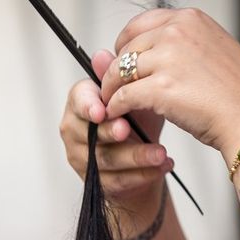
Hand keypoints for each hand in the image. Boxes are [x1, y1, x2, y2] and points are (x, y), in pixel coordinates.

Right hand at [60, 50, 172, 205]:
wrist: (142, 163)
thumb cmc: (138, 124)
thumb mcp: (136, 97)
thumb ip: (122, 80)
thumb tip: (102, 55)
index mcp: (80, 105)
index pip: (78, 100)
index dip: (88, 106)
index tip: (101, 110)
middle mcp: (76, 132)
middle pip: (90, 133)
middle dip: (110, 132)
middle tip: (129, 129)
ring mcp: (84, 159)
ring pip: (106, 159)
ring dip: (135, 156)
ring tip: (161, 153)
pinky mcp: (98, 184)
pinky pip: (118, 181)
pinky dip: (144, 174)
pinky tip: (163, 166)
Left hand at [101, 8, 239, 158]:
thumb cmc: (237, 92)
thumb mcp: (210, 51)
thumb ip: (178, 46)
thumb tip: (144, 50)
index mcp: (190, 19)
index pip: (139, 25)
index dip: (125, 46)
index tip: (121, 61)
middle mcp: (177, 32)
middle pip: (126, 49)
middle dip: (114, 71)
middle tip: (112, 88)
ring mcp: (168, 59)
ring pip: (119, 72)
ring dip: (110, 90)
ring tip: (110, 103)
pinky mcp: (160, 88)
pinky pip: (123, 96)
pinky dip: (115, 107)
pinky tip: (116, 115)